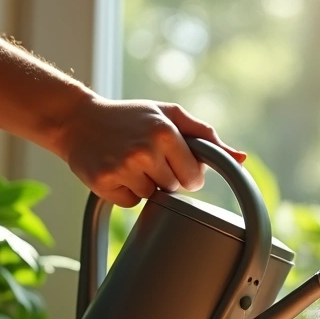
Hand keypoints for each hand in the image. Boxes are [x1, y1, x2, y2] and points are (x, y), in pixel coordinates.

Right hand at [54, 97, 245, 207]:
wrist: (78, 120)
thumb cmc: (130, 116)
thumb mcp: (168, 115)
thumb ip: (205, 135)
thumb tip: (241, 158)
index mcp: (166, 133)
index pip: (194, 178)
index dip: (187, 173)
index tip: (174, 161)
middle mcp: (145, 151)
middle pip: (174, 189)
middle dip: (166, 178)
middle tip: (147, 158)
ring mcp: (123, 168)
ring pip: (152, 197)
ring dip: (145, 185)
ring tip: (129, 161)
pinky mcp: (104, 183)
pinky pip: (130, 203)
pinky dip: (126, 192)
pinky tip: (116, 171)